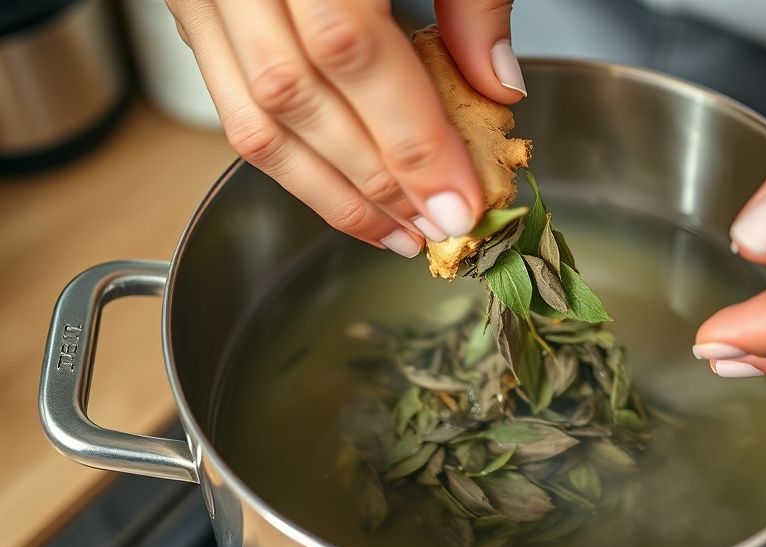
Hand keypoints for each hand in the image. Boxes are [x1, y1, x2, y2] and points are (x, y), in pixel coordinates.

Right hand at [166, 0, 524, 256]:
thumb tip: (496, 84)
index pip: (352, 51)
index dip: (409, 140)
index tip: (458, 203)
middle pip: (296, 98)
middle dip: (373, 182)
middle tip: (434, 231)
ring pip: (250, 115)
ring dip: (328, 191)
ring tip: (392, 232)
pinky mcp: (195, 7)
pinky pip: (231, 102)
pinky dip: (291, 159)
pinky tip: (340, 189)